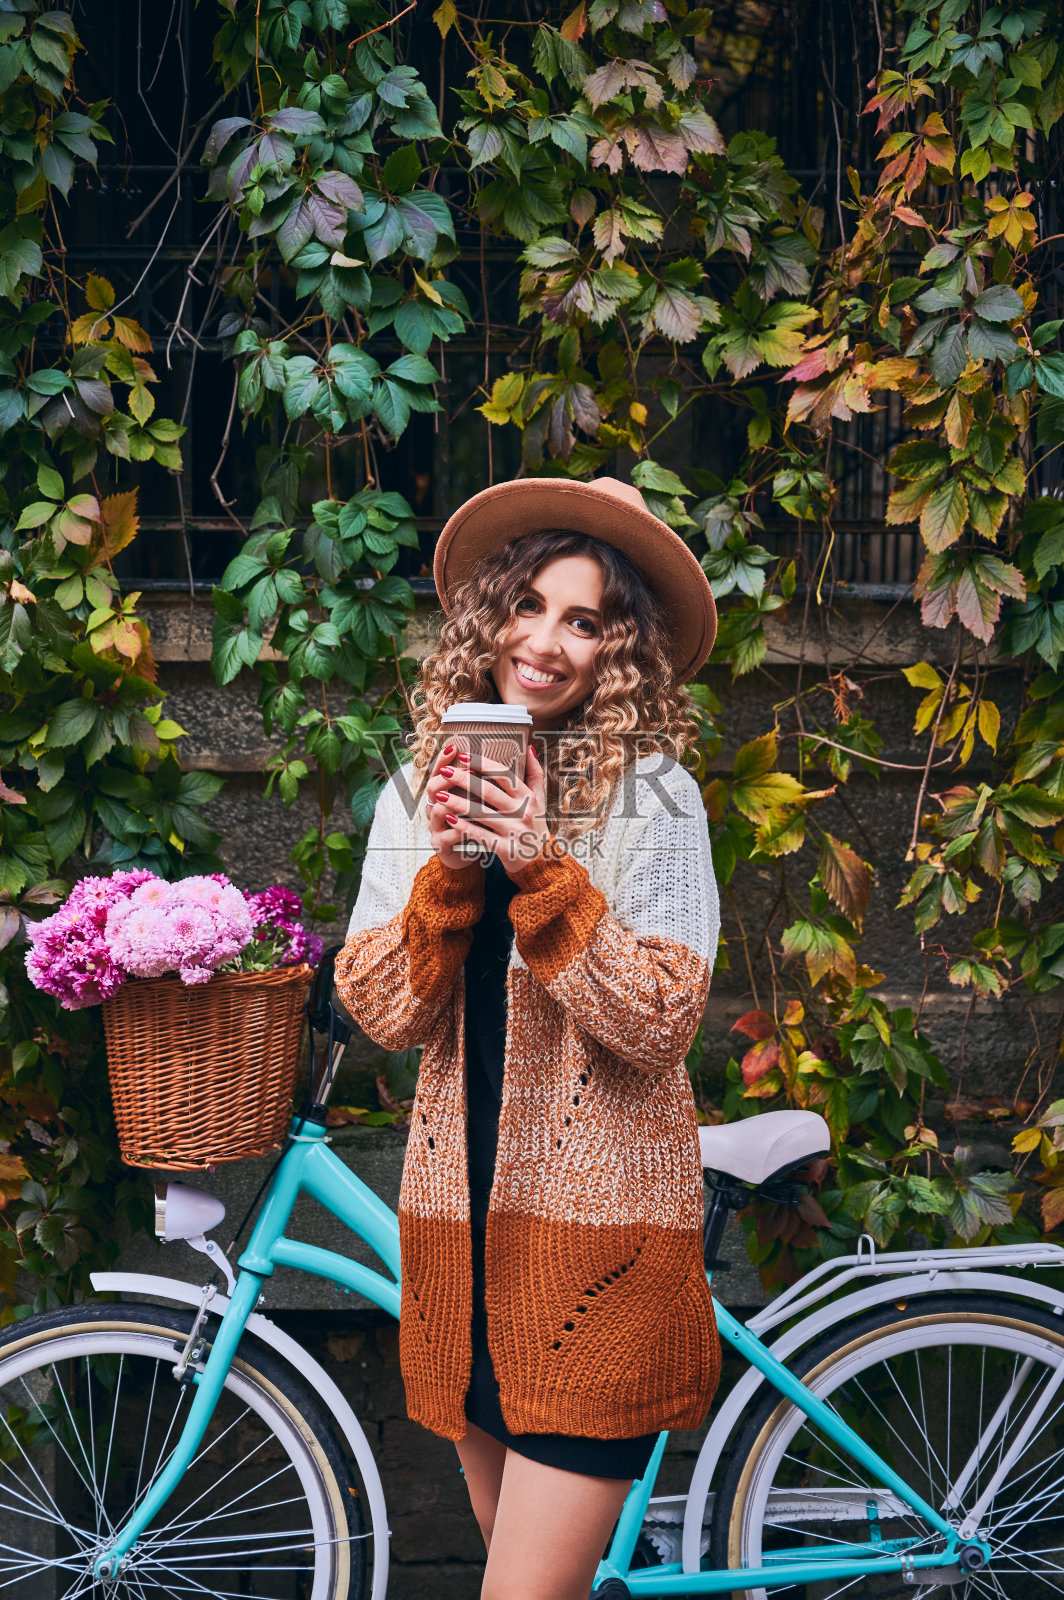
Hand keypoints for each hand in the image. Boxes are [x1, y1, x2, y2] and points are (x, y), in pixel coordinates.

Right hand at [424, 743, 482, 871]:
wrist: (466, 855)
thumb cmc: (476, 824)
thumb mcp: (480, 803)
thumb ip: (488, 782)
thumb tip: (506, 757)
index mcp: (445, 793)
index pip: (439, 771)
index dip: (443, 759)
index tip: (454, 747)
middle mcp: (436, 807)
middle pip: (433, 787)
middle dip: (449, 778)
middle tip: (468, 772)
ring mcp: (437, 826)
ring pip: (439, 810)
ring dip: (457, 804)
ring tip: (474, 799)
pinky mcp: (440, 844)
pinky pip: (448, 835)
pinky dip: (460, 830)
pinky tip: (469, 826)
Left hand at [431, 743, 551, 874]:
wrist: (541, 860)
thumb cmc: (535, 825)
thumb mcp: (540, 799)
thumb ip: (535, 774)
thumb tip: (528, 747)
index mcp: (528, 797)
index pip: (504, 775)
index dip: (483, 764)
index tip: (463, 756)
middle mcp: (522, 812)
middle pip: (489, 791)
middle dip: (464, 779)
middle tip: (445, 771)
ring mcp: (514, 831)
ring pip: (481, 813)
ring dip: (458, 803)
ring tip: (440, 796)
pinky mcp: (506, 849)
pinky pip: (481, 835)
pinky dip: (464, 827)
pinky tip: (449, 819)